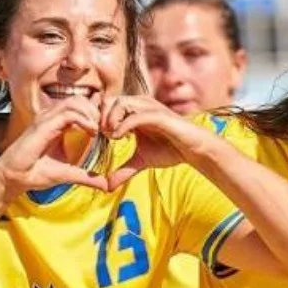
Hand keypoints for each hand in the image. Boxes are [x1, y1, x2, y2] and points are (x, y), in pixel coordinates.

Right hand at [0, 98, 108, 201]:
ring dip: (91, 114)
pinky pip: (68, 114)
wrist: (14, 178)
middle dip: (96, 111)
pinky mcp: (42, 125)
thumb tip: (106, 185)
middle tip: (103, 129)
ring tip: (96, 131)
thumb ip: (88, 176)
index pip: (79, 106)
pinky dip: (84, 120)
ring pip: (75, 102)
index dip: (95, 114)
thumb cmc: (35, 173)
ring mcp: (46, 119)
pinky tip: (91, 133)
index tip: (106, 130)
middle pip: (79, 99)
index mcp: (56, 124)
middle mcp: (50, 117)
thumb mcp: (69, 174)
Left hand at [100, 95, 214, 189]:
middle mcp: (140, 104)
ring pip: (120, 103)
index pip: (107, 104)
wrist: (193, 150)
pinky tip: (119, 138)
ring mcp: (149, 108)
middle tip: (99, 136)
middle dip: (100, 117)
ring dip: (110, 119)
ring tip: (110, 137)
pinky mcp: (158, 116)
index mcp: (134, 111)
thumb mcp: (141, 161)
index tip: (94, 136)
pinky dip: (122, 126)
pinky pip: (134, 116)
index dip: (97, 118)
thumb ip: (124, 170)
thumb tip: (108, 187)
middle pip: (109, 100)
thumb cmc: (170, 150)